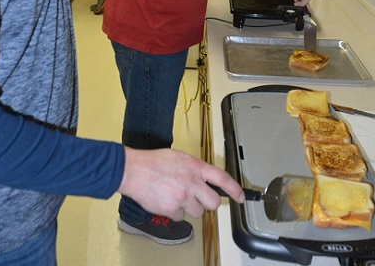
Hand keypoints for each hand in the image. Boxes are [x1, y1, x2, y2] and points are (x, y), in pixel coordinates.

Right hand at [119, 147, 244, 220]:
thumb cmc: (153, 162)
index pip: (222, 178)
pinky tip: (166, 201)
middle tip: (198, 199)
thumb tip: (204, 179)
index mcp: (195, 166)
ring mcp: (183, 196)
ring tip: (175, 195)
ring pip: (197, 212)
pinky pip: (180, 217)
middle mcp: (192, 182)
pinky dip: (174, 212)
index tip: (240, 197)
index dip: (235, 189)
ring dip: (189, 207)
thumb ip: (194, 169)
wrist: (134, 170)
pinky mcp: (172, 208)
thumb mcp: (179, 158)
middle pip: (212, 202)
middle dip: (207, 203)